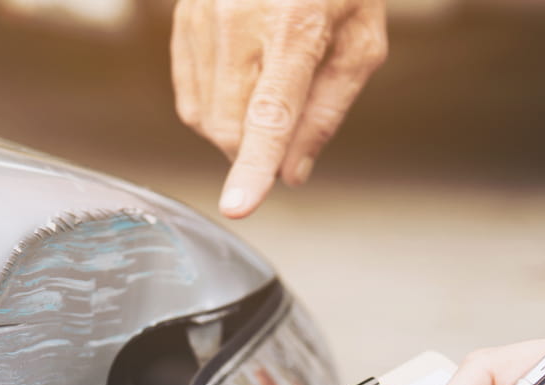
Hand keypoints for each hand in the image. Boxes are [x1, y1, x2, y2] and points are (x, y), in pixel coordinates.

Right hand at [171, 0, 387, 217]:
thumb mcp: (361, 40)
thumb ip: (328, 111)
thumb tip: (293, 172)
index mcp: (297, 24)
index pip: (271, 113)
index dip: (254, 165)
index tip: (239, 206)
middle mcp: (240, 17)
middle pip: (232, 127)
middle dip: (257, 151)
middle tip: (288, 125)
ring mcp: (203, 16)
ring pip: (204, 118)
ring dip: (235, 132)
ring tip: (267, 90)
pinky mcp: (182, 19)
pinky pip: (187, 96)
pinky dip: (213, 111)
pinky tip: (241, 84)